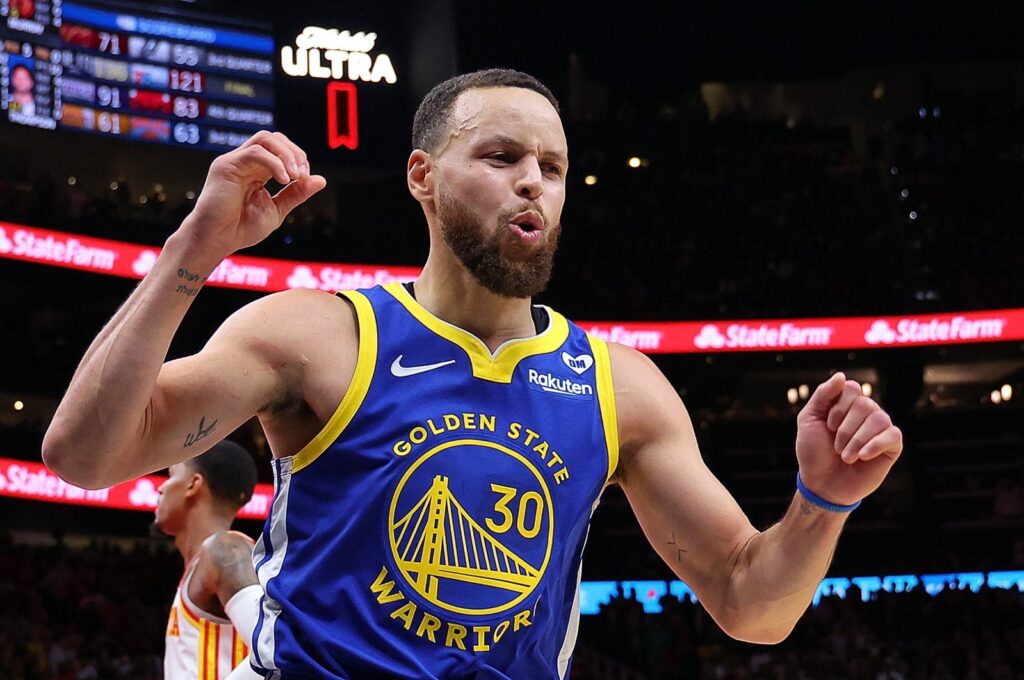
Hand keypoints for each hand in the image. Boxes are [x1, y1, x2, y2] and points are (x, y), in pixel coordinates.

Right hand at [181, 131, 326, 256]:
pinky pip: (255, 152)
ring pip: (265, 138)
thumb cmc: (241, 228)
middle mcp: (246, 162)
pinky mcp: (226, 165)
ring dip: (286, 154)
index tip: (305, 178)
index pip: (281, 148)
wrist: (218, 239)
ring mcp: (235, 161)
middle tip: (302, 174)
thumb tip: (320, 180)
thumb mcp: (277, 209)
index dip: (298, 158)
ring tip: (294, 175)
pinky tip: (283, 179)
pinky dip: (274, 163)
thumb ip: (296, 193)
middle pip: (274, 138)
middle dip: (295, 153)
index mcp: (257, 170)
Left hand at [795, 373, 902, 505]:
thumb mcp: (809, 420)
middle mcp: (866, 412)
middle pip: (864, 403)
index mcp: (846, 403)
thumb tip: (841, 375)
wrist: (822, 483)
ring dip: (856, 440)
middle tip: (835, 445)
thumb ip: (823, 396)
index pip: (851, 388)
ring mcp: (880, 428)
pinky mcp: (891, 446)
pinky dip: (875, 445)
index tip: (827, 426)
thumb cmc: (814, 452)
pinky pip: (893, 435)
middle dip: (845, 428)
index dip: (838, 407)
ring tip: (845, 456)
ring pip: (879, 418)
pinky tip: (862, 456)